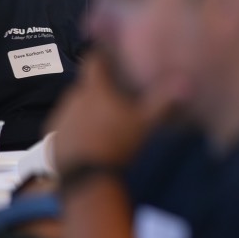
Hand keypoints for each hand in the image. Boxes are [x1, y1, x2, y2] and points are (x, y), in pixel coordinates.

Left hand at [47, 50, 166, 172]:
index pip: (94, 61)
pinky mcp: (52, 138)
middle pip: (86, 85)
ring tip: (104, 121)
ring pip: (75, 105)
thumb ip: (163, 101)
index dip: (102, 56)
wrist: (87, 180)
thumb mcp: (146, 123)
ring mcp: (60, 118)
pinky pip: (66, 125)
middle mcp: (72, 98)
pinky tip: (89, 140)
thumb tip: (186, 82)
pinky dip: (76, 127)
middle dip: (99, 88)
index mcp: (95, 90)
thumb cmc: (118, 145)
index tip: (111, 57)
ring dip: (87, 109)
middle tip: (116, 97)